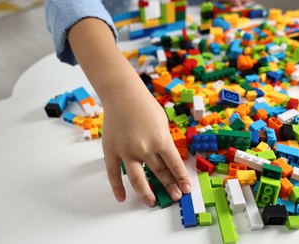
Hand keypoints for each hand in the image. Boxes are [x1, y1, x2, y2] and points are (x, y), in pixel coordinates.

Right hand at [101, 75, 190, 206]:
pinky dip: (117, 188)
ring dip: (147, 194)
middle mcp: (145, 148)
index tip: (186, 189)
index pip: (175, 166)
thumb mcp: (163, 123)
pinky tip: (122, 198)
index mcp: (161, 140)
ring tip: (152, 202)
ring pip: (138, 180)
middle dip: (170, 187)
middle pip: (160, 174)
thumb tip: (167, 162)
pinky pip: (114, 174)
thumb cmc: (145, 105)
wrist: (122, 95)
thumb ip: (164, 143)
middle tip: (176, 196)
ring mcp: (127, 151)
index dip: (182, 179)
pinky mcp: (111, 151)